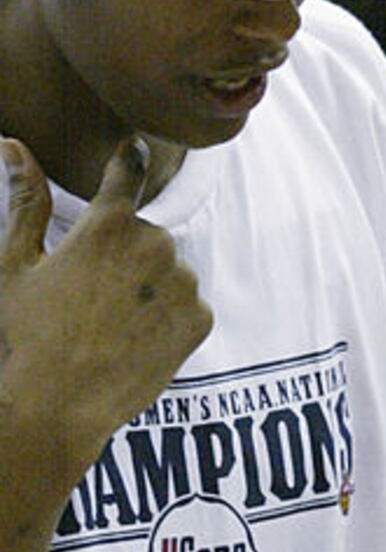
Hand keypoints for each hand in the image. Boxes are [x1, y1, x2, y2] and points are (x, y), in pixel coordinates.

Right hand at [0, 137, 211, 469]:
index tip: (137, 149)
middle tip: (90, 299)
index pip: (127, 172)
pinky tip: (134, 343)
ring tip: (110, 325)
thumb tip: (13, 143)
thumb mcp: (14, 262)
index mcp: (108, 223)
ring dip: (149, 289)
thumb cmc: (25, 335)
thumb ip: (26, 200)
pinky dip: (168, 320)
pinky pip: (188, 307)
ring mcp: (183, 284)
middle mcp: (155, 245)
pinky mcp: (200, 322)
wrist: (56, 408)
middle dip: (125, 256)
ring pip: (170, 272)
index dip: (129, 160)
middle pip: (147, 235)